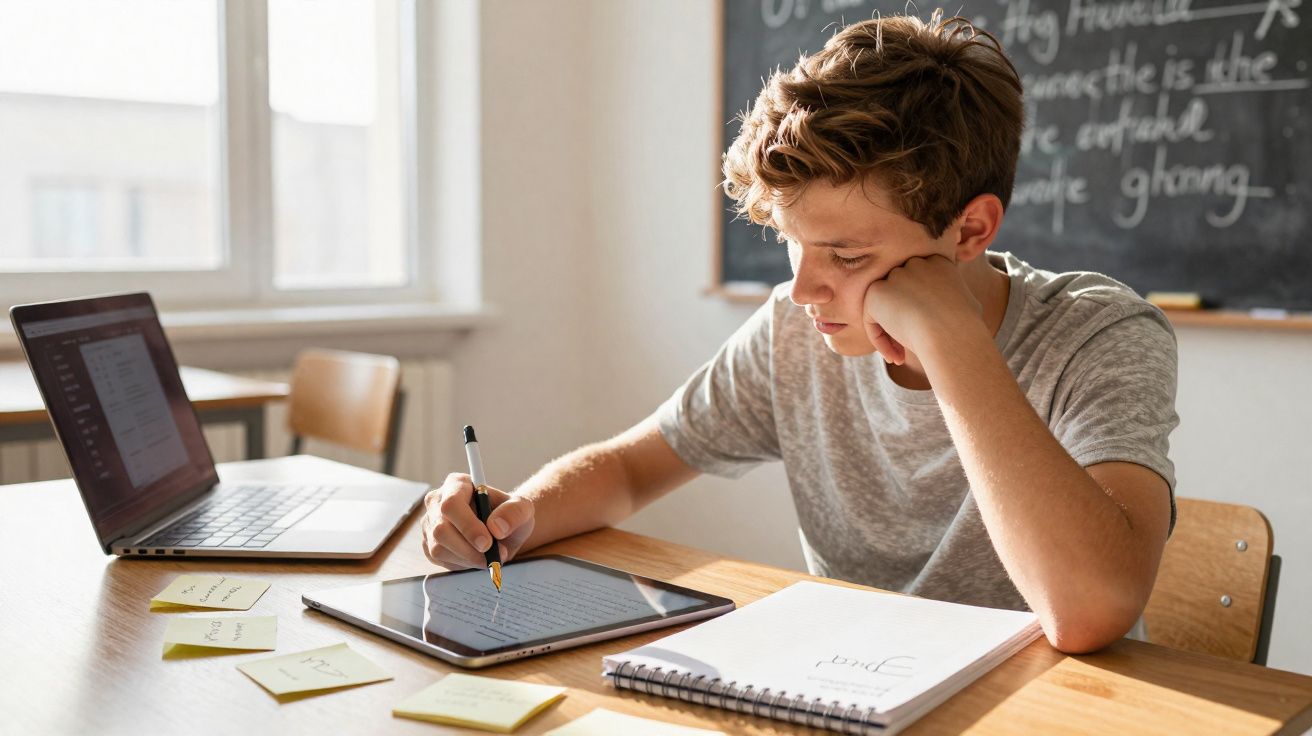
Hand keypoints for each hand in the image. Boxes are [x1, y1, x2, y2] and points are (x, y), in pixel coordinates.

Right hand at [421, 472, 534, 568]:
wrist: (503, 531)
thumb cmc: (509, 515)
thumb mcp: (522, 509)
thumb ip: (514, 513)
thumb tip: (496, 527)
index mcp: (457, 484)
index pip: (452, 504)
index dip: (468, 526)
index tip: (487, 543)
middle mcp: (437, 502)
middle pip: (441, 529)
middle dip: (468, 549)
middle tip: (492, 556)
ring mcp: (430, 524)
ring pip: (438, 548)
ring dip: (467, 558)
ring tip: (489, 557)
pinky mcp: (429, 544)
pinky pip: (439, 560)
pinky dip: (461, 564)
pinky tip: (476, 557)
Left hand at [863, 255, 982, 364]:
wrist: (952, 334)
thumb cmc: (967, 328)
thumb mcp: (969, 305)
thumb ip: (954, 298)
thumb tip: (956, 303)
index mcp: (938, 261)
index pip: (918, 286)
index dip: (920, 312)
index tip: (928, 334)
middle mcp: (915, 262)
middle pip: (899, 295)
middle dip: (901, 321)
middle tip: (911, 347)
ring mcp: (895, 275)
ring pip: (884, 307)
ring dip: (889, 333)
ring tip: (901, 357)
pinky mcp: (876, 292)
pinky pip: (871, 318)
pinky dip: (879, 340)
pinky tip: (897, 358)